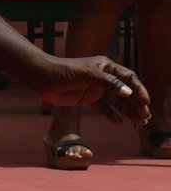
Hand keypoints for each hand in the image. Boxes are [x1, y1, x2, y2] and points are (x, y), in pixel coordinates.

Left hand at [35, 56, 149, 125]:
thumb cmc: (66, 71)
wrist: (44, 78)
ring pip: (116, 102)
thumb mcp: (89, 74)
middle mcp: (104, 78)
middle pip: (125, 92)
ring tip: (139, 122)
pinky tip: (119, 122)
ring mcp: (95, 89)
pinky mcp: (87, 99)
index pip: (129, 78)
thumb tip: (128, 92)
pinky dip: (111, 114)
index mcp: (106, 67)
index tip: (145, 101)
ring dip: (128, 111)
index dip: (139, 89)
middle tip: (146, 117)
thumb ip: (108, 83)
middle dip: (136, 104)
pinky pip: (103, 108)